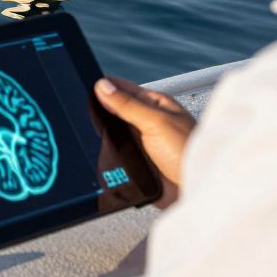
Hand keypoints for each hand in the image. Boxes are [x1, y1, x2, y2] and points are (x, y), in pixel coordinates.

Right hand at [95, 76, 195, 207]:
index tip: (82, 86)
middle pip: (113, 113)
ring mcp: (140, 144)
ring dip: (103, 138)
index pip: (122, 89)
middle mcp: (146, 122)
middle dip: (100, 115)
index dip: (103, 87)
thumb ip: (127, 105)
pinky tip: (100, 156)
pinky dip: (107, 157)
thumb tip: (102, 86)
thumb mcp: (156, 122)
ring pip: (111, 136)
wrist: (194, 191)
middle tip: (83, 115)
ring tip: (91, 137)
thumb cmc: (188, 153)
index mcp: (155, 104)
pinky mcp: (135, 164)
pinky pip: (113, 157)